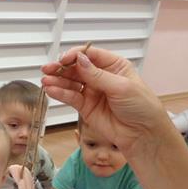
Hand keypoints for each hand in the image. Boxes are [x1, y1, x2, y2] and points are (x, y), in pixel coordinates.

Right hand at [41, 46, 169, 157]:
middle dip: (61, 68)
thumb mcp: (121, 86)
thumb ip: (97, 75)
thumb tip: (79, 60)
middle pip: (76, 68)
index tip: (64, 59)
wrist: (141, 133)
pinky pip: (70, 97)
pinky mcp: (85, 107)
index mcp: (114, 66)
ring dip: (57, 81)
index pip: (90, 55)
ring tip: (45, 81)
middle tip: (48, 69)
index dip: (76, 55)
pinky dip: (59, 93)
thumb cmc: (141, 106)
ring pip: (70, 82)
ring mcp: (91, 92)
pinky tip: (51, 90)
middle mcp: (100, 77)